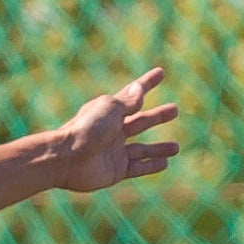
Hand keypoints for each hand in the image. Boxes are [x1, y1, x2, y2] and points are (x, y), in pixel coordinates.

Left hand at [54, 67, 179, 193]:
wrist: (66, 159)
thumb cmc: (86, 129)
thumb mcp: (109, 108)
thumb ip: (128, 101)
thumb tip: (139, 88)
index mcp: (109, 112)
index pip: (133, 95)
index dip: (146, 84)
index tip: (160, 72)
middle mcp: (112, 132)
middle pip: (141, 122)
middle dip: (157, 116)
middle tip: (175, 109)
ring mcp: (114, 152)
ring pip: (142, 149)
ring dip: (159, 149)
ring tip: (176, 148)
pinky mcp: (115, 170)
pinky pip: (138, 168)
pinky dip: (151, 166)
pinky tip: (165, 164)